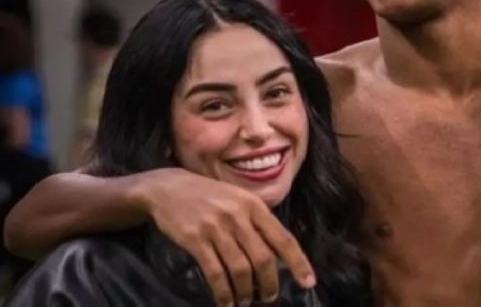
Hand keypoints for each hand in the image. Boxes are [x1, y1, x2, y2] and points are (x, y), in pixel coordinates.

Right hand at [131, 168, 315, 305]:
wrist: (168, 188)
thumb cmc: (210, 196)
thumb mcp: (239, 200)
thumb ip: (258, 223)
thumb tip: (279, 253)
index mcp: (255, 206)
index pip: (284, 239)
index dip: (298, 263)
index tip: (308, 282)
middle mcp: (239, 216)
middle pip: (263, 258)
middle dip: (269, 283)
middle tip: (270, 298)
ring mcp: (216, 228)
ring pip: (240, 269)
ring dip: (246, 291)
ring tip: (246, 302)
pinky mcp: (195, 239)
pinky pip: (215, 272)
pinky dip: (223, 292)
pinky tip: (226, 302)